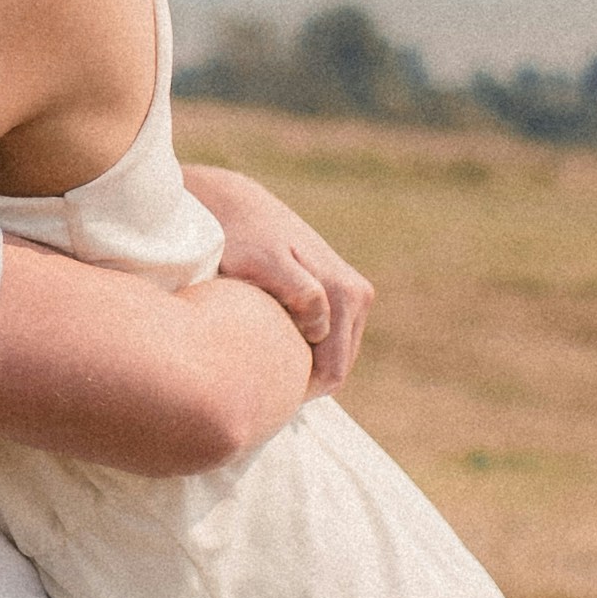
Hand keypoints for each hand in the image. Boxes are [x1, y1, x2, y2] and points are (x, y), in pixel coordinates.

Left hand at [192, 162, 372, 392]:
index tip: (256, 387)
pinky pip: (327, 342)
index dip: (295, 390)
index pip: (332, 374)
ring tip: (258, 353)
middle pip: (336, 370)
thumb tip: (323, 323)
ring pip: (332, 358)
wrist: (238, 207)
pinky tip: (269, 336)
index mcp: (346, 295)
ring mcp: (354, 295)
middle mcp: (358, 296)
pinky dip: (301, 347)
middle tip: (253, 375)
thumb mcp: (262, 263)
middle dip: (300, 379)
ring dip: (300, 363)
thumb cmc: (241, 238)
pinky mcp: (341, 295)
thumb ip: (299, 291)